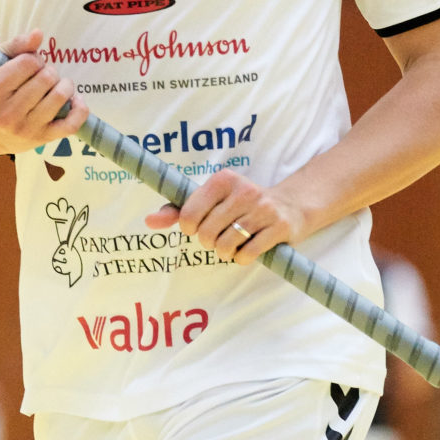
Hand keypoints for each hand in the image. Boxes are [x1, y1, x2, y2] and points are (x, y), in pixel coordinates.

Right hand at [0, 30, 87, 155]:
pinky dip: (80, 108)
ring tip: (57, 86)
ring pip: (60, 96)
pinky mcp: (43, 139)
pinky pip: (72, 123)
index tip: (30, 65)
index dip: (34, 59)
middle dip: (49, 71)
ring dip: (65, 85)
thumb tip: (39, 34)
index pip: (28, 62)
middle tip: (42, 77)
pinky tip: (75, 100)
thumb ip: (17, 46)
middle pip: (47, 77)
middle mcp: (7, 113)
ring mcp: (26, 128)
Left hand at [143, 168, 305, 265]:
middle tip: (216, 238)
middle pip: (207, 233)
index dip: (188, 228)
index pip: (189, 213)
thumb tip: (149, 222)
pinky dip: (241, 259)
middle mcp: (243, 191)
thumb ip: (177, 210)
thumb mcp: (211, 199)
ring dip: (224, 253)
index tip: (196, 228)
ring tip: (229, 245)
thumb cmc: (239, 204)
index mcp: (223, 180)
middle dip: (208, 242)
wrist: (290, 206)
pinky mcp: (278, 227)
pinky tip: (245, 251)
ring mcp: (263, 209)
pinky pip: (247, 254)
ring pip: (226, 245)